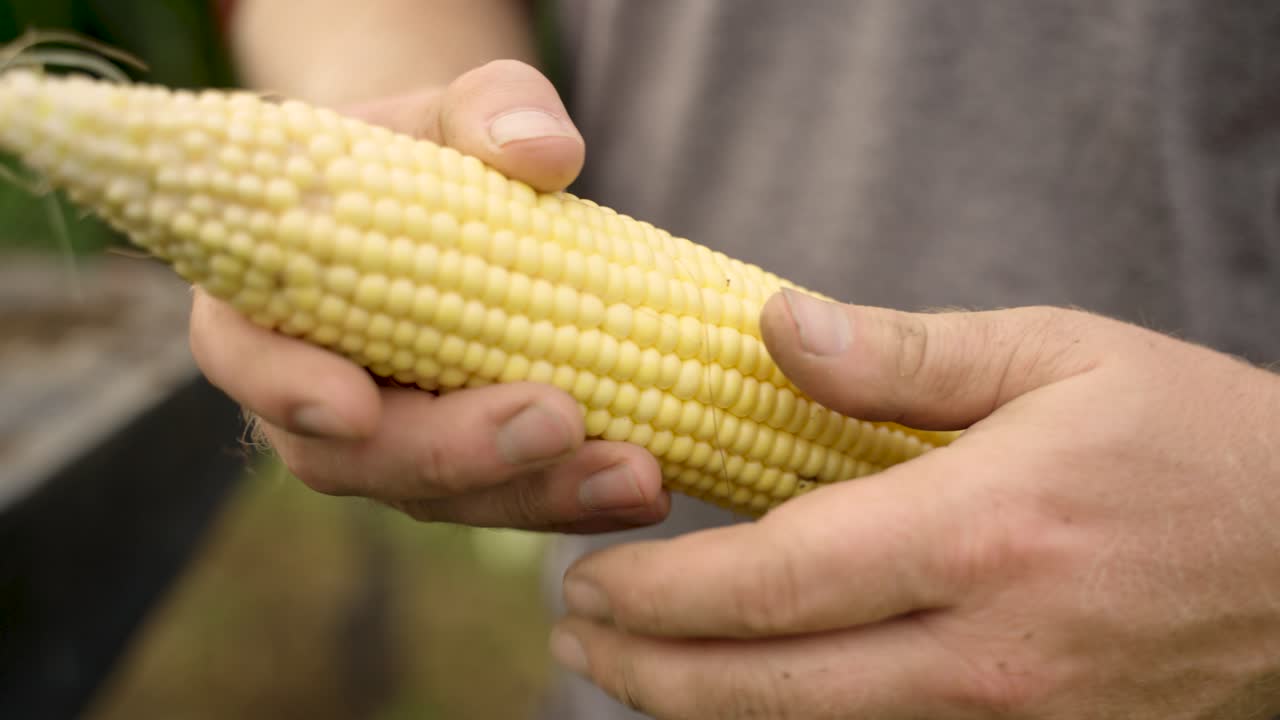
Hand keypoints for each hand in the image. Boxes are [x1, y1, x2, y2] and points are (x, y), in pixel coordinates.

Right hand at [189, 60, 668, 532]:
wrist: (454, 205)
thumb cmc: (429, 150)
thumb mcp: (453, 109)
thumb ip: (488, 110)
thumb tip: (548, 154)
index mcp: (269, 300)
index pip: (248, 358)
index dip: (289, 389)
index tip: (355, 405)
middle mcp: (315, 392)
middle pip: (358, 458)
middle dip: (460, 454)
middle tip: (559, 424)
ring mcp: (391, 444)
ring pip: (445, 498)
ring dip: (541, 495)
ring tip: (639, 477)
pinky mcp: (465, 469)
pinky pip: (509, 496)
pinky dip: (577, 497)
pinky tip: (648, 488)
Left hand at [552, 291, 1279, 717]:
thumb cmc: (1188, 437)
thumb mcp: (1055, 356)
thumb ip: (900, 356)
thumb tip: (771, 327)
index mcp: (981, 534)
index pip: (774, 579)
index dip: (661, 588)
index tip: (588, 576)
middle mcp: (987, 652)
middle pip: (767, 688)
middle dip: (647, 669)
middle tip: (575, 631)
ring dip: (697, 709)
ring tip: (621, 669)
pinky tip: (740, 690)